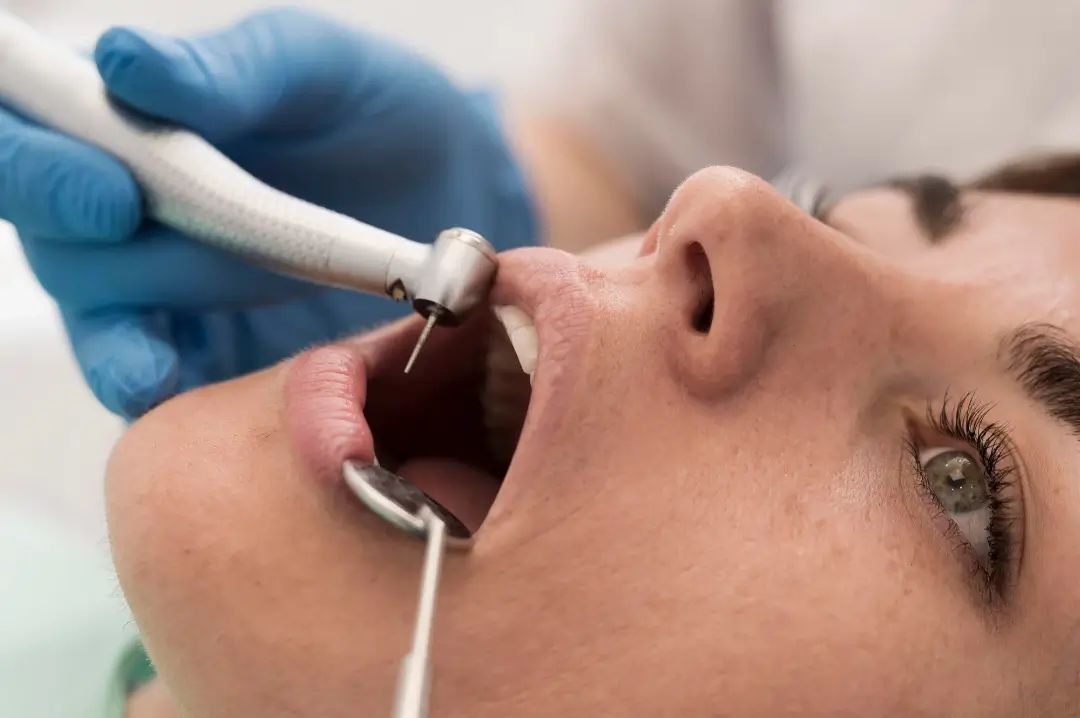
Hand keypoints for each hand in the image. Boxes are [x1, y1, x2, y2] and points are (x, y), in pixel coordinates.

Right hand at [3, 7, 536, 419]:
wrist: (455, 197)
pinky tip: (180, 396)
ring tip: (156, 359)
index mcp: (136, 125)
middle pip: (54, 233)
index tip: (110, 182)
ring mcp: (169, 289)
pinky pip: (160, 379)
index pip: (32, 134)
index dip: (41, 161)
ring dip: (122, 332)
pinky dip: (160, 391)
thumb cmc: (378, 114)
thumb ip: (234, 71)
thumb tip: (127, 62)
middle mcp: (134, 210)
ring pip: (100, 317)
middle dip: (79, 236)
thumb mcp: (320, 71)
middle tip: (127, 218)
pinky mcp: (210, 350)